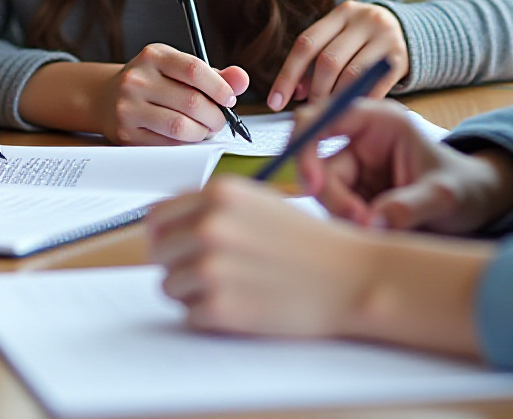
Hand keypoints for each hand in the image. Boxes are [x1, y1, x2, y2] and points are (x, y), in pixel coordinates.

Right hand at [95, 43, 249, 143]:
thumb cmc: (151, 83)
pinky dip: (185, 144)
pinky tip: (186, 137)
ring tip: (204, 129)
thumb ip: (214, 75)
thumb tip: (241, 78)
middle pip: (192, 102)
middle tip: (219, 120)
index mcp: (153, 56)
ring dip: (202, 133)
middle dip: (215, 116)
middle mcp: (137, 78)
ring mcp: (128, 107)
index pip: (194, 70)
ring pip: (180, 127)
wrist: (106, 98)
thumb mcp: (178, 70)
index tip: (229, 99)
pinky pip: (167, 144)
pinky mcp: (126, 133)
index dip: (220, 88)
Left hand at [148, 176, 376, 336]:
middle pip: (160, 253)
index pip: (157, 217)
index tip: (178, 247)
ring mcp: (211, 267)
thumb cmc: (313, 245)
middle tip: (215, 274)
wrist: (355, 279)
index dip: (167, 235)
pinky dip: (211, 318)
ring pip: (170, 286)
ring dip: (194, 293)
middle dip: (181, 265)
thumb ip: (213, 208)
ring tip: (235, 290)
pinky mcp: (219, 307)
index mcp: (218, 194)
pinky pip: (190, 316)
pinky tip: (244, 307)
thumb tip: (167, 224)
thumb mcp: (259, 203)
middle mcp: (209, 226)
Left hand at [266, 1, 407, 109]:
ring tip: (330, 111)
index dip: (287, 76)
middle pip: (328, 61)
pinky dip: (359, 101)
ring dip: (336, 98)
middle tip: (312, 110)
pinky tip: (352, 109)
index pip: (306, 44)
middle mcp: (364, 20)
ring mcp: (385, 37)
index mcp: (341, 13)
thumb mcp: (338, 41)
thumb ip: (315, 63)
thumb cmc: (361, 40)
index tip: (275, 102)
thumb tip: (295, 93)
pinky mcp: (400, 57)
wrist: (406, 31)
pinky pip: (374, 86)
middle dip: (315, 91)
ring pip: (351, 75)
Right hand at [296, 100, 512, 232]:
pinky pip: (335, 209)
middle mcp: (360, 140)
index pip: (323, 117)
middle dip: (332, 196)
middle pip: (317, 162)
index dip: (306, 145)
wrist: (475, 207)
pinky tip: (376, 233)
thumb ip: (410, 206)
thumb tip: (372, 222)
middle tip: (361, 223)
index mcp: (380, 122)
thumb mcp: (446, 196)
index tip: (314, 185)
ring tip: (381, 231)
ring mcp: (355, 168)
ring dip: (343, 215)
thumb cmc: (465, 189)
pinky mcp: (354, 193)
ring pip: (324, 191)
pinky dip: (348, 225)